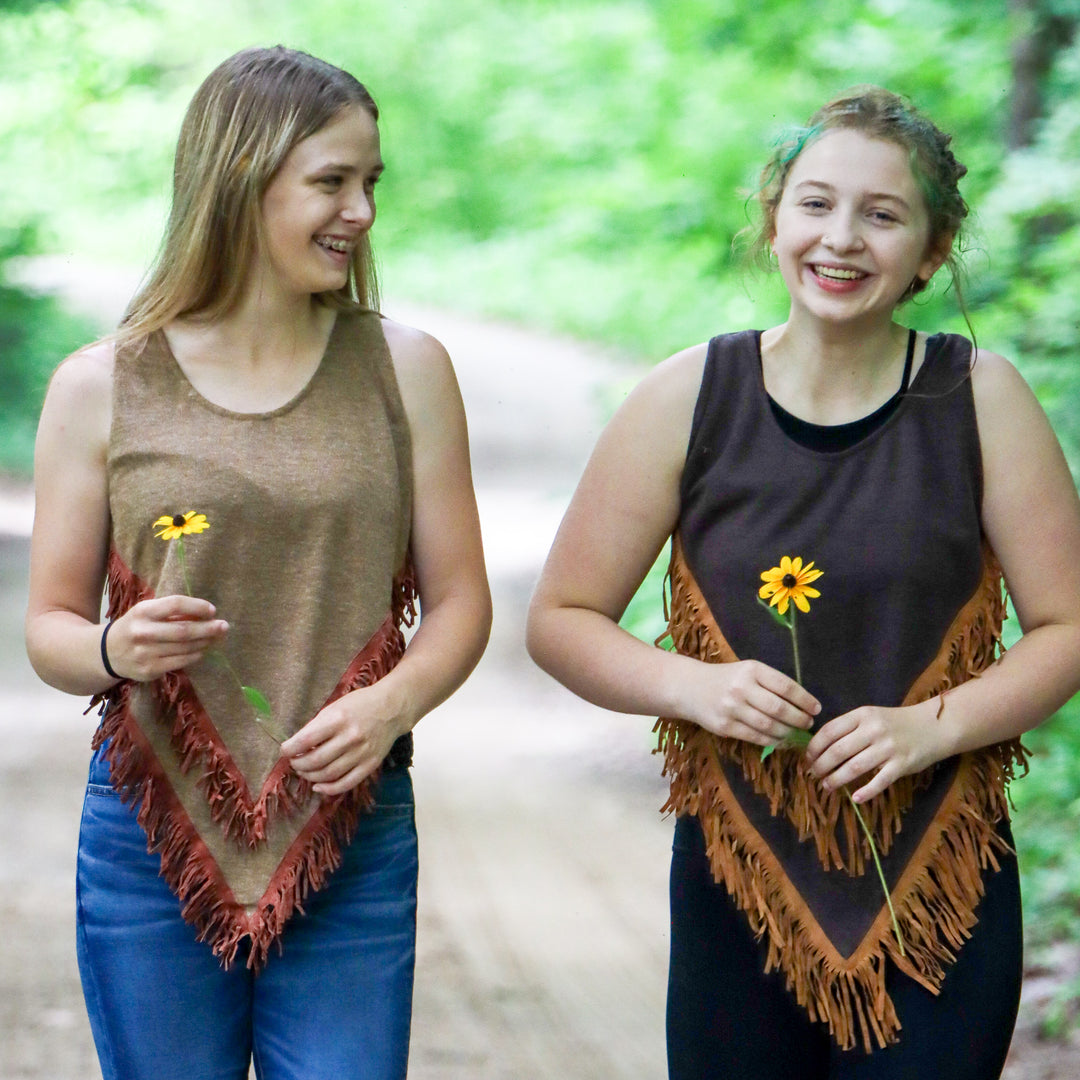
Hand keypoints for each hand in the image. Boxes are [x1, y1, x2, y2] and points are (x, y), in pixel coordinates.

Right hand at [106, 595, 227, 680]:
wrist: (108, 652)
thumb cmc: (136, 626)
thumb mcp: (146, 612)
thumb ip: (170, 611)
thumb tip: (206, 614)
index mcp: (142, 611)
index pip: (175, 605)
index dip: (197, 606)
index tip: (212, 610)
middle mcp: (142, 632)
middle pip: (183, 630)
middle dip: (208, 628)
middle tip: (224, 626)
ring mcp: (145, 653)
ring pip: (185, 648)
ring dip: (205, 642)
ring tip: (216, 637)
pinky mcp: (149, 670)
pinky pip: (181, 662)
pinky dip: (195, 655)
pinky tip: (202, 650)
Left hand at [281, 685, 406, 795]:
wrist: (393, 708)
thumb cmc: (360, 704)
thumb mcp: (335, 707)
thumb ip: (317, 726)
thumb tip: (296, 746)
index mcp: (338, 719)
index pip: (306, 740)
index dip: (290, 749)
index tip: (284, 750)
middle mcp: (350, 737)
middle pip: (316, 761)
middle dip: (298, 764)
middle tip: (294, 762)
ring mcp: (362, 753)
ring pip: (328, 774)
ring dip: (310, 777)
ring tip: (305, 772)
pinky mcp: (370, 764)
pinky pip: (347, 783)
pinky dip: (329, 789)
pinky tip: (318, 787)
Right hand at [685, 659, 819, 746]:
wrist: (691, 687)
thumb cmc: (727, 678)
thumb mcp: (748, 670)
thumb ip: (771, 683)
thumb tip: (803, 704)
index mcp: (751, 669)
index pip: (785, 686)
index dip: (805, 700)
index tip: (816, 709)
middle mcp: (741, 688)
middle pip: (779, 709)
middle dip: (799, 719)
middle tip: (809, 724)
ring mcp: (731, 708)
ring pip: (769, 726)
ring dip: (788, 733)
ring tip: (797, 734)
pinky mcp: (724, 726)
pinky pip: (755, 737)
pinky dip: (772, 741)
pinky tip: (782, 741)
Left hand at [804, 700, 944, 802]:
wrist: (934, 726)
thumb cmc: (896, 723)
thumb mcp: (871, 716)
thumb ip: (849, 728)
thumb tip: (820, 747)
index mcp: (862, 715)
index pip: (830, 731)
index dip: (814, 747)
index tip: (807, 758)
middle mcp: (873, 730)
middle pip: (838, 751)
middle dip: (821, 765)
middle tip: (814, 775)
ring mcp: (888, 748)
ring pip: (854, 767)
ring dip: (836, 779)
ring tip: (827, 786)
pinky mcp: (902, 765)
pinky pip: (879, 781)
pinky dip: (866, 792)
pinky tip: (855, 798)